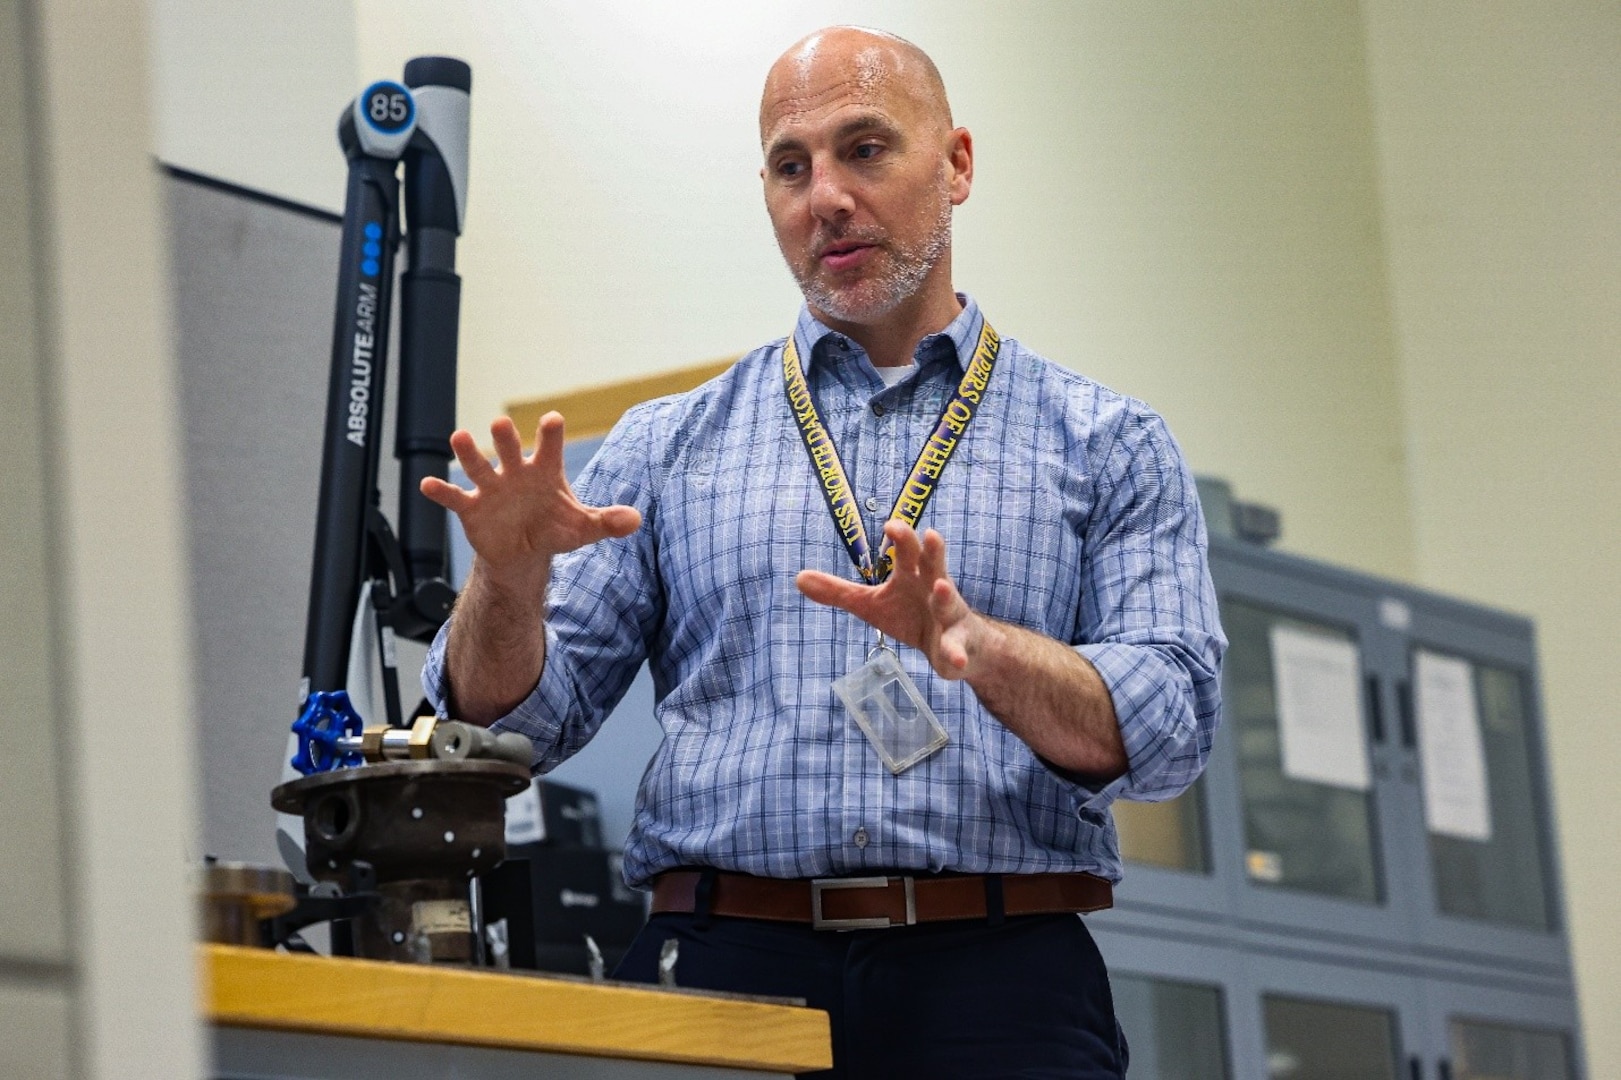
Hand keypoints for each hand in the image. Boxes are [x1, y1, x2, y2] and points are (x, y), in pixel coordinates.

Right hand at [420, 412, 641, 589]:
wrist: (524, 552)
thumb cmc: (555, 530)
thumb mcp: (583, 528)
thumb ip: (607, 521)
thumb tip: (635, 520)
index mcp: (545, 470)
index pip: (549, 446)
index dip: (551, 433)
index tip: (553, 420)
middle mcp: (516, 472)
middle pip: (509, 449)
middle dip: (505, 438)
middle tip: (501, 424)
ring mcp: (491, 487)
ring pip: (478, 465)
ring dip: (468, 452)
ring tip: (460, 436)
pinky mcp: (471, 507)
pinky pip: (454, 496)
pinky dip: (441, 490)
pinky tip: (427, 485)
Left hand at [795, 521, 990, 680]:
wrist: (955, 645)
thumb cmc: (911, 615)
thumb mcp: (872, 604)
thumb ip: (839, 592)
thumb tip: (798, 578)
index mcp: (913, 576)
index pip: (908, 552)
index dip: (902, 537)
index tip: (890, 524)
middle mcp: (935, 589)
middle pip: (934, 566)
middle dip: (932, 551)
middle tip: (930, 535)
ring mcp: (950, 616)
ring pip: (949, 602)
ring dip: (945, 595)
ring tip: (939, 587)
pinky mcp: (957, 645)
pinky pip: (957, 649)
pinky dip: (956, 654)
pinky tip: (956, 661)